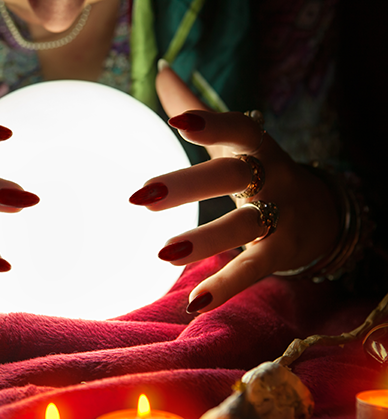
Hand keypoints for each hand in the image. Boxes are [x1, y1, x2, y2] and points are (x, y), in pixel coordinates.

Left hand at [129, 64, 338, 312]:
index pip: (237, 128)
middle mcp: (271, 178)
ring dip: (205, 239)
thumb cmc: (262, 170)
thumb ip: (195, 108)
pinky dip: (226, 285)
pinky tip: (195, 302)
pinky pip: (253, 269)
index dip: (210, 124)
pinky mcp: (281, 253)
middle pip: (231, 176)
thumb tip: (163, 69)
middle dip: (189, 184)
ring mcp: (279, 217)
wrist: (323, 212)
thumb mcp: (235, 141)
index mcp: (255, 147)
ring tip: (164, 253)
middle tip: (141, 195)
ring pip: (243, 225)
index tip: (177, 120)